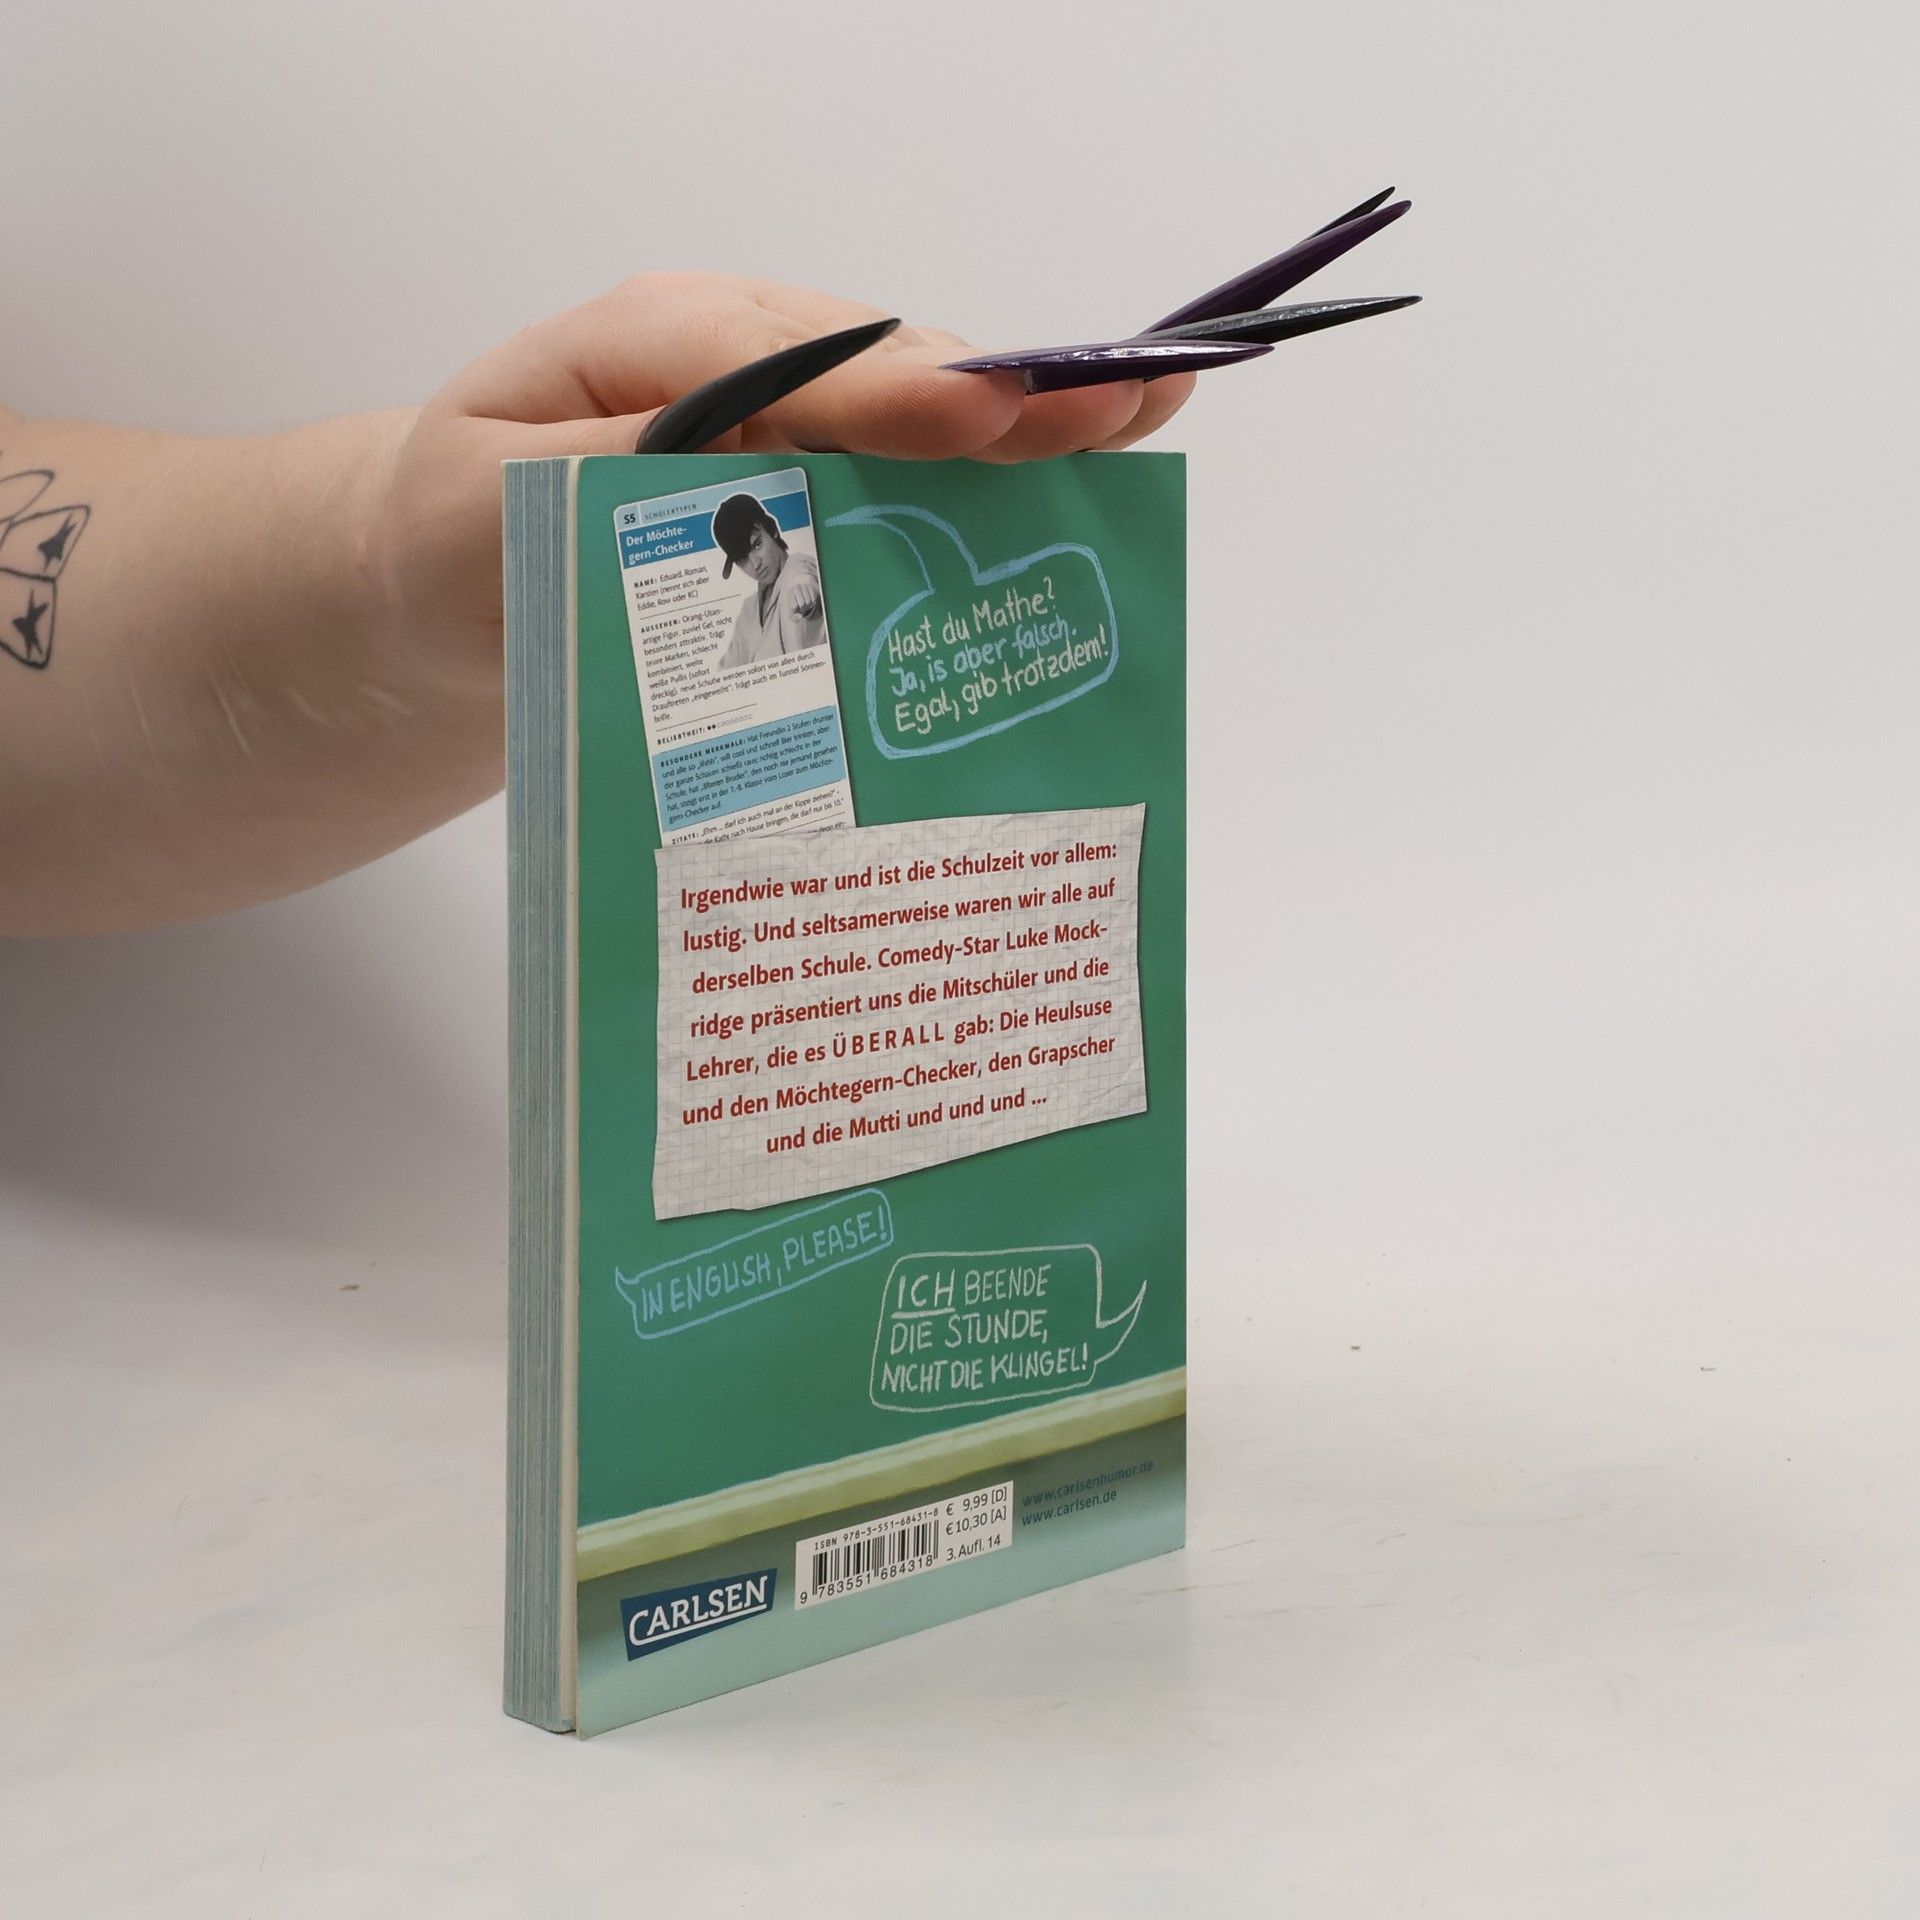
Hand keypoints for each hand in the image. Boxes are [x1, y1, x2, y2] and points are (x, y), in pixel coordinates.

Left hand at [371, 274, 1194, 684]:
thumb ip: (603, 488)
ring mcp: (796, 426)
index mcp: (664, 345)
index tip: (982, 415)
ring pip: (922, 429)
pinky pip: (916, 486)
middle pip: (894, 376)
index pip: (793, 358)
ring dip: (1030, 441)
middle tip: (1122, 401)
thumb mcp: (492, 506)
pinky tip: (1085, 501)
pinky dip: (998, 499)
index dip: (894, 393)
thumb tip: (748, 490)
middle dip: (1005, 398)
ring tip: (1143, 421)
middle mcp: (751, 368)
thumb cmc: (462, 531)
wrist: (445, 571)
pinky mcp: (819, 488)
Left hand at [785, 571, 823, 619]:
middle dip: (803, 608)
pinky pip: (814, 598)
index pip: (794, 606)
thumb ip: (795, 618)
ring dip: (809, 606)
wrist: (801, 596)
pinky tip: (810, 602)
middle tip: (802, 608)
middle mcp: (796, 588)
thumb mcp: (793, 614)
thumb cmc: (796, 606)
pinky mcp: (811, 587)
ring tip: (806, 605)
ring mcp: (804, 586)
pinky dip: (813, 602)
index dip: (796, 611)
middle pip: (802, 604)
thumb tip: (800, 617)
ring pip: (809, 602)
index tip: (795, 609)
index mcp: (790, 594)